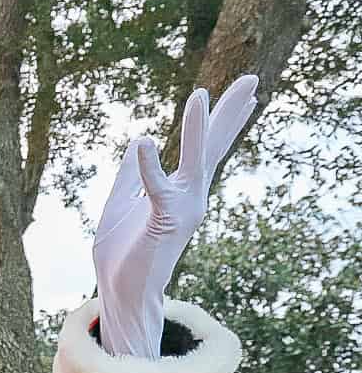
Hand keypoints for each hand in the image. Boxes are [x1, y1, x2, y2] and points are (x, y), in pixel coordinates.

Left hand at [93, 75, 257, 356]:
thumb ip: (129, 174)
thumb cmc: (122, 253)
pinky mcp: (163, 221)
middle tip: (252, 80)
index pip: (205, 148)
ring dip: (196, 129)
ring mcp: (181, 208)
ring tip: (201, 95)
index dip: (220, 119)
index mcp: (180, 190)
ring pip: (194, 162)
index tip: (244, 93)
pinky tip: (145, 142)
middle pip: (213, 147)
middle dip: (230, 113)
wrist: (120, 292)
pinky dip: (149, 166)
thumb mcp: (119, 202)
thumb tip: (137, 141)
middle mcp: (190, 196)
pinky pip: (158, 188)